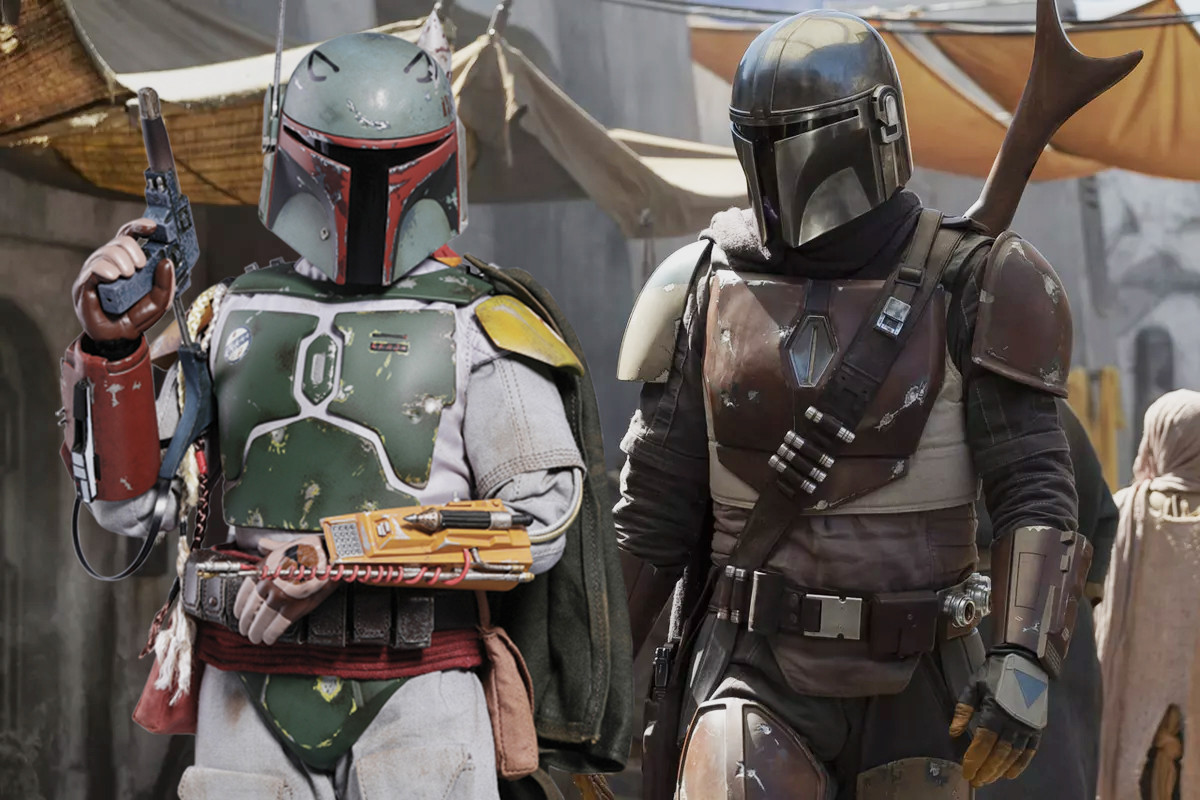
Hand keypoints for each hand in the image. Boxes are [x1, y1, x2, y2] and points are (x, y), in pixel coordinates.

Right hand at [73, 218, 174, 341]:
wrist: (119, 338)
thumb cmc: (136, 316)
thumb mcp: (160, 301)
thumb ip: (166, 283)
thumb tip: (167, 261)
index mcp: (126, 261)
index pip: (129, 235)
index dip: (139, 226)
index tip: (153, 227)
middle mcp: (109, 263)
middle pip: (119, 241)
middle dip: (133, 249)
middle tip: (140, 266)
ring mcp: (95, 272)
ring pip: (106, 251)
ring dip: (120, 260)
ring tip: (128, 275)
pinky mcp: (84, 284)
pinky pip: (92, 268)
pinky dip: (104, 268)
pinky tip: (113, 276)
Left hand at [233, 535, 335, 644]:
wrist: (329, 556)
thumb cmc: (309, 549)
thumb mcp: (285, 545)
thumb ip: (270, 547)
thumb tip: (262, 544)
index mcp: (263, 570)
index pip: (243, 594)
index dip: (240, 608)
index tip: (239, 614)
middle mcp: (267, 584)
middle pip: (250, 610)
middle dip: (246, 623)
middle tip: (246, 630)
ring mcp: (280, 597)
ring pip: (261, 620)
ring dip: (256, 631)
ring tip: (256, 637)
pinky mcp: (294, 608)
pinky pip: (277, 626)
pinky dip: (271, 634)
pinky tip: (268, 638)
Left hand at [949, 652, 1048, 786]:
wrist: (1024, 660)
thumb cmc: (994, 672)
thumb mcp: (973, 685)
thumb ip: (963, 710)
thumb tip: (953, 732)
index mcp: (994, 711)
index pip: (983, 742)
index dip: (974, 759)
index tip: (966, 772)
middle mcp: (1013, 721)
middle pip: (998, 753)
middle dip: (986, 769)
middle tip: (975, 781)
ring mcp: (1027, 725)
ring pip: (1013, 755)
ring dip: (1000, 770)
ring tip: (988, 779)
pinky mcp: (1037, 727)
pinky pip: (1030, 750)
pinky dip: (1021, 764)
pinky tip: (1010, 773)